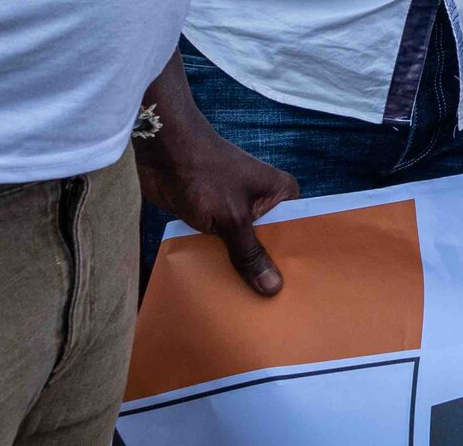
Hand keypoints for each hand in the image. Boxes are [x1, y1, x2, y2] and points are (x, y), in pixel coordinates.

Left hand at [136, 120, 297, 295]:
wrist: (163, 152)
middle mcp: (263, 203)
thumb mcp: (232, 218)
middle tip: (274, 311)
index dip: (295, 263)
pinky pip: (223, 247)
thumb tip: (273, 288)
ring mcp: (237, 211)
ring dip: (241, 271)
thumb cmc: (206, 175)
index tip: (299, 294)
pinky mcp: (214, 219)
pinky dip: (221, 264)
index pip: (296, 234)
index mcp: (280, 195)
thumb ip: (250, 254)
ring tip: (247, 308)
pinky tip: (222, 291)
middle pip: (270, 245)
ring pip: (244, 249)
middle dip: (266, 271)